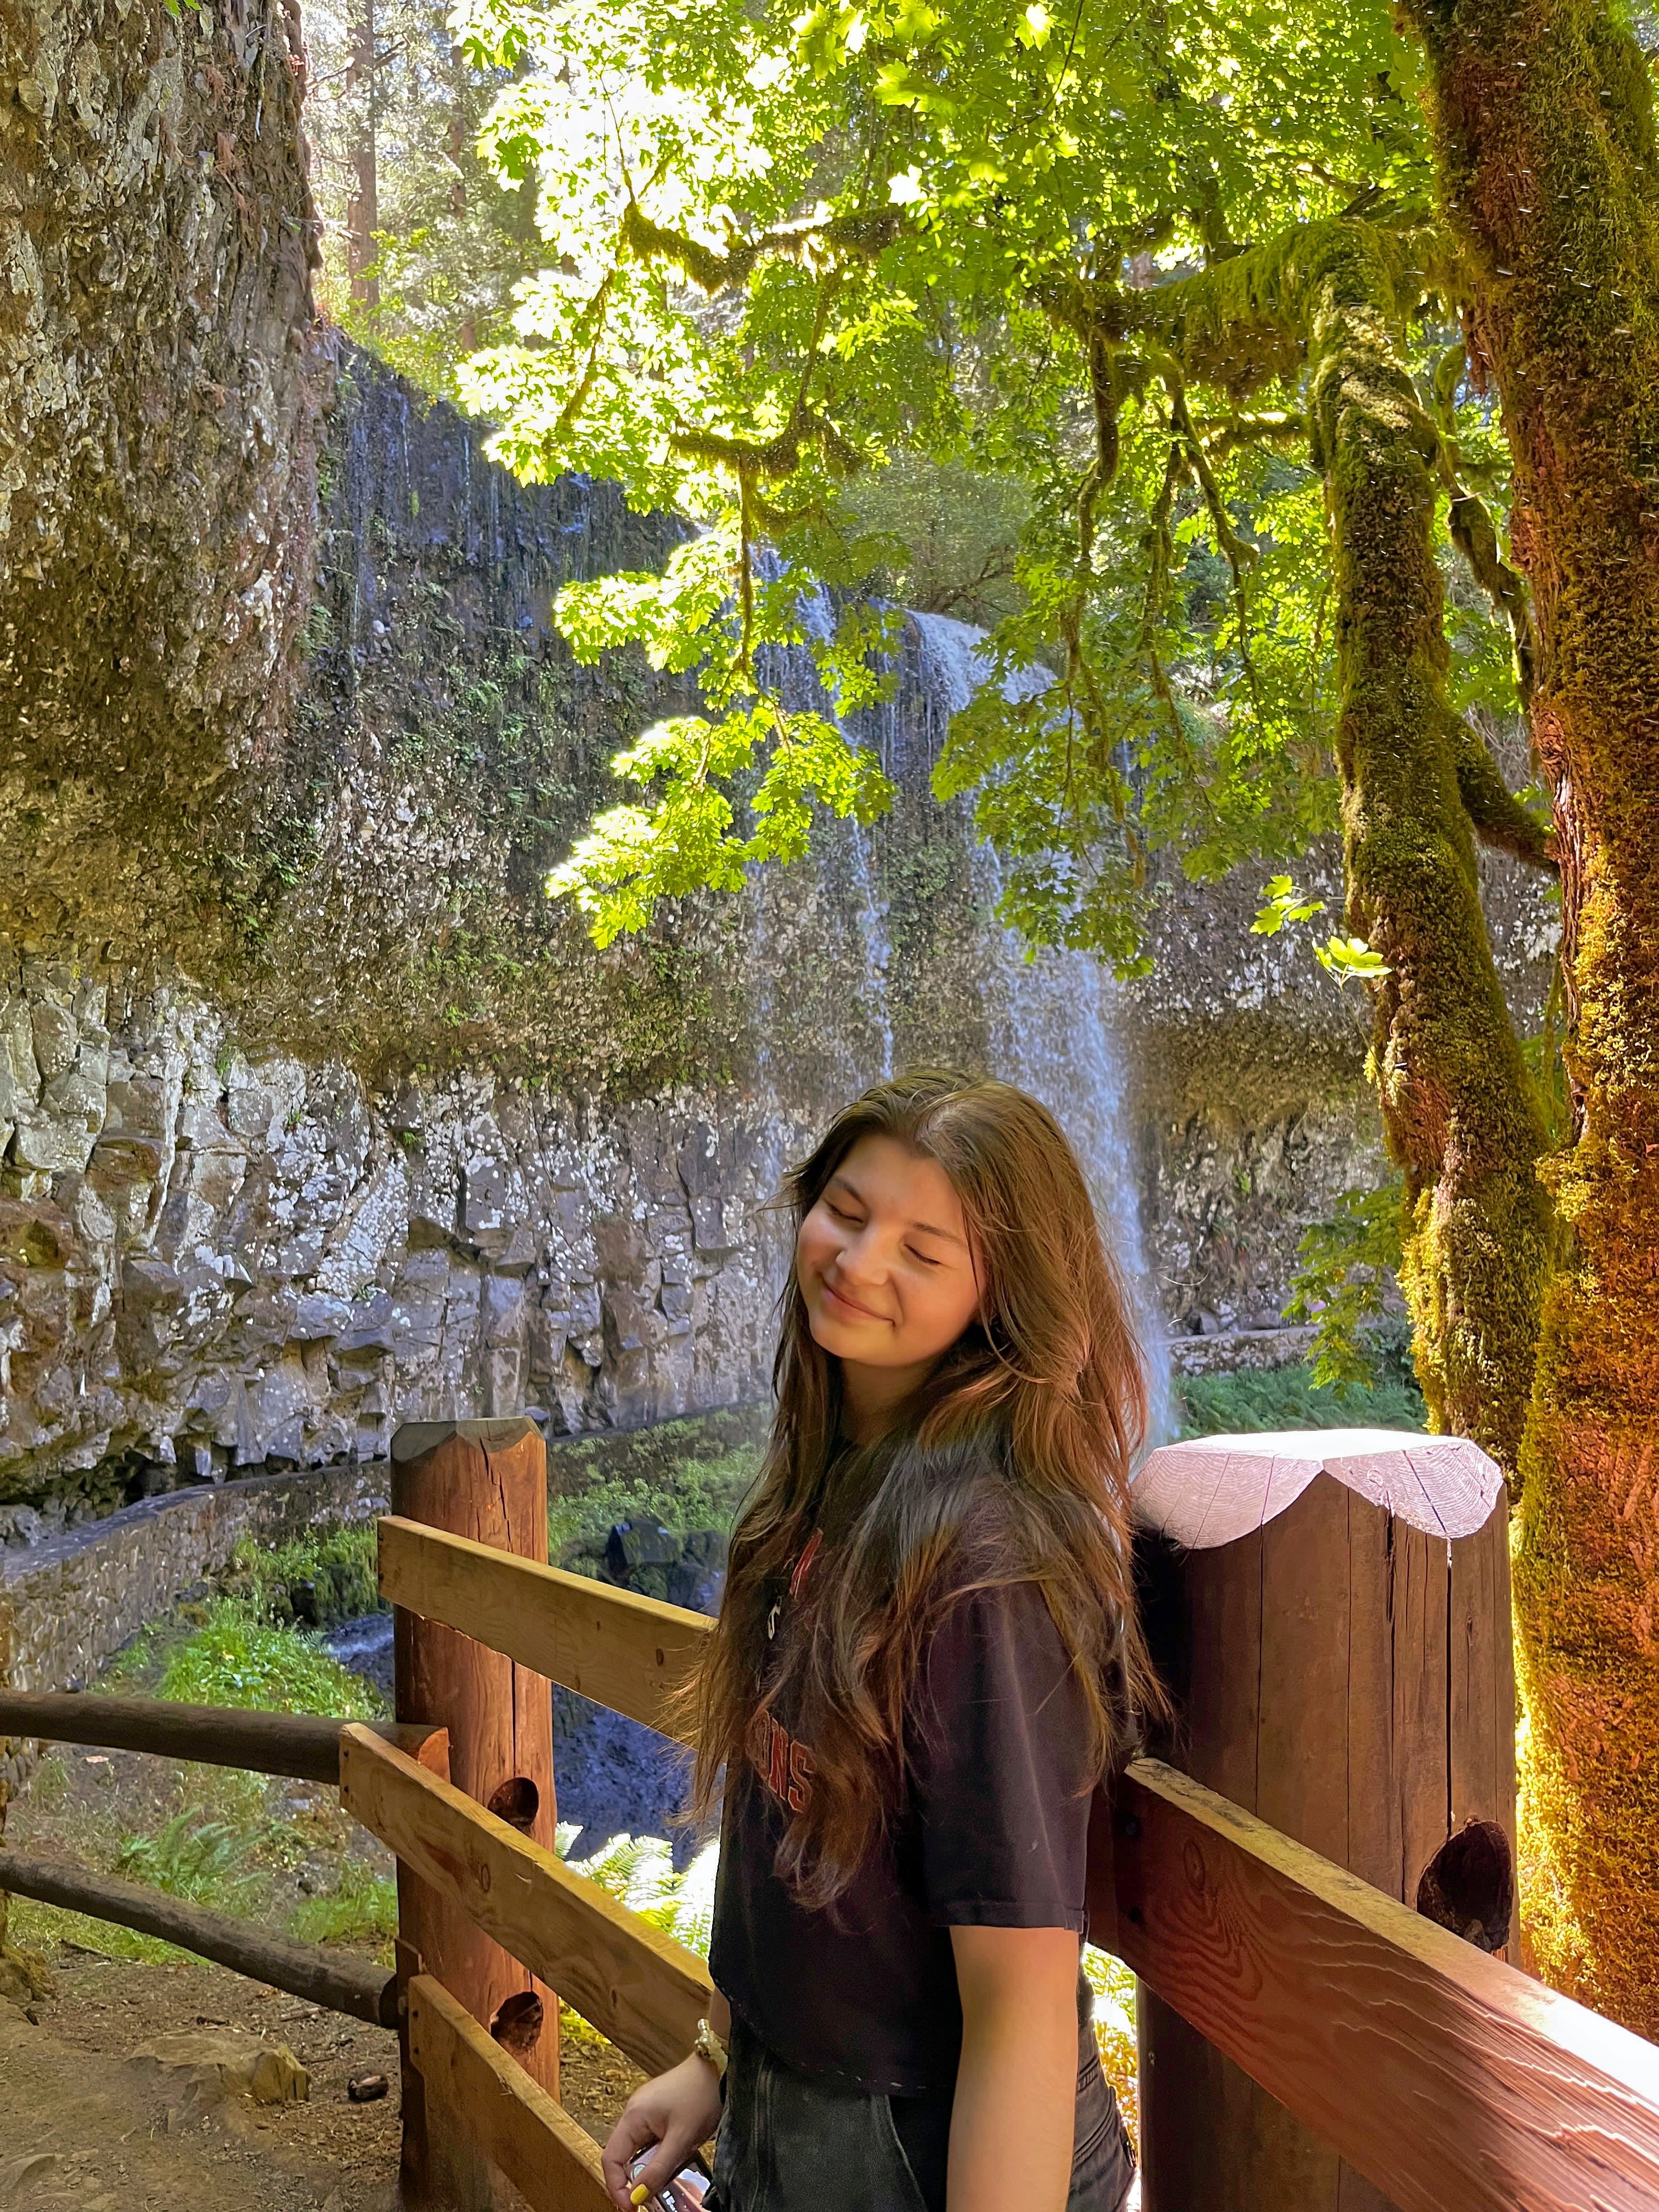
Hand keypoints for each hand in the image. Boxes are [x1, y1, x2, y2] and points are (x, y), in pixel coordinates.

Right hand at [602, 2054, 722, 2209]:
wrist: (720, 2065)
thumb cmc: (701, 2095)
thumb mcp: (681, 2139)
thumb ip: (658, 2169)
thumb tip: (637, 2196)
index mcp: (633, 2116)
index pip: (611, 2157)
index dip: (616, 2186)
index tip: (630, 2206)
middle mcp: (635, 2112)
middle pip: (622, 2155)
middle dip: (631, 2180)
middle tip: (645, 2202)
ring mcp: (646, 2110)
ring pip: (638, 2149)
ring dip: (646, 2169)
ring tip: (660, 2186)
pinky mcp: (659, 2111)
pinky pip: (650, 2140)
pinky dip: (657, 2156)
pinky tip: (671, 2164)